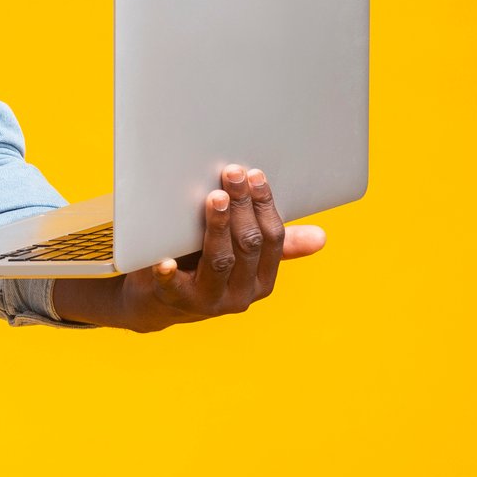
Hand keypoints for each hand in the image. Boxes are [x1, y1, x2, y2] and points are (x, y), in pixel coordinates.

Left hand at [53, 164, 327, 330]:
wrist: (155, 303)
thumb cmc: (201, 266)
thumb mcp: (239, 257)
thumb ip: (274, 245)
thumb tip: (321, 237)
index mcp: (262, 279)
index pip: (272, 239)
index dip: (264, 206)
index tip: (254, 174)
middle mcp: (242, 294)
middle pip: (247, 245)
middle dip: (242, 206)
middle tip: (231, 173)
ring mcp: (209, 301)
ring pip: (219, 260)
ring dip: (218, 226)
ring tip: (213, 198)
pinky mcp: (175, 302)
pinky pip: (173, 286)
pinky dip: (168, 272)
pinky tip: (164, 258)